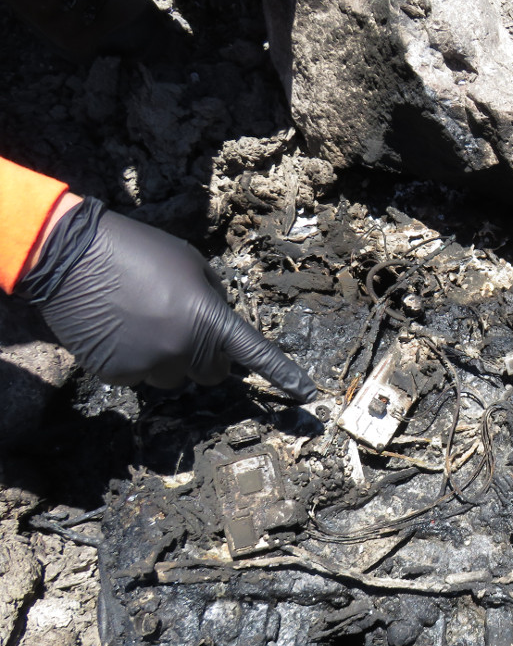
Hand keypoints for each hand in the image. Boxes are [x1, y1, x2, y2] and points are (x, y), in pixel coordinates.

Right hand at [20, 198, 316, 400]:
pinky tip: (118, 330)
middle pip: (211, 374)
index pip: (255, 353)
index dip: (282, 375)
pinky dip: (131, 360)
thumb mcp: (190, 263)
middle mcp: (185, 348)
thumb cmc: (137, 251)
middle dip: (204, 357)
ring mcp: (151, 364)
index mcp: (210, 317)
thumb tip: (219, 325)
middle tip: (181, 327)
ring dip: (165, 359)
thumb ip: (213, 297)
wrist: (72, 256)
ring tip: (141, 321)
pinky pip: (137, 377)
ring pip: (172, 378)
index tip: (307, 394)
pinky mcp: (118, 375)